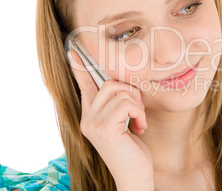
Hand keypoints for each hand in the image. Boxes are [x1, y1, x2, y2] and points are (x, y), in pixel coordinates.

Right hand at [68, 50, 153, 189]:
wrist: (135, 176)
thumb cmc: (132, 150)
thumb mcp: (123, 123)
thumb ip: (117, 105)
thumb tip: (123, 84)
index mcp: (90, 116)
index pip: (85, 87)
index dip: (81, 68)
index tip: (74, 53)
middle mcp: (87, 119)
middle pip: (110, 83)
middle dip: (131, 92)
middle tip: (138, 111)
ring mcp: (93, 123)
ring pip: (120, 91)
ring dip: (137, 104)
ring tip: (139, 121)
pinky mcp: (104, 128)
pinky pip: (128, 103)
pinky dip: (139, 113)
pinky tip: (140, 128)